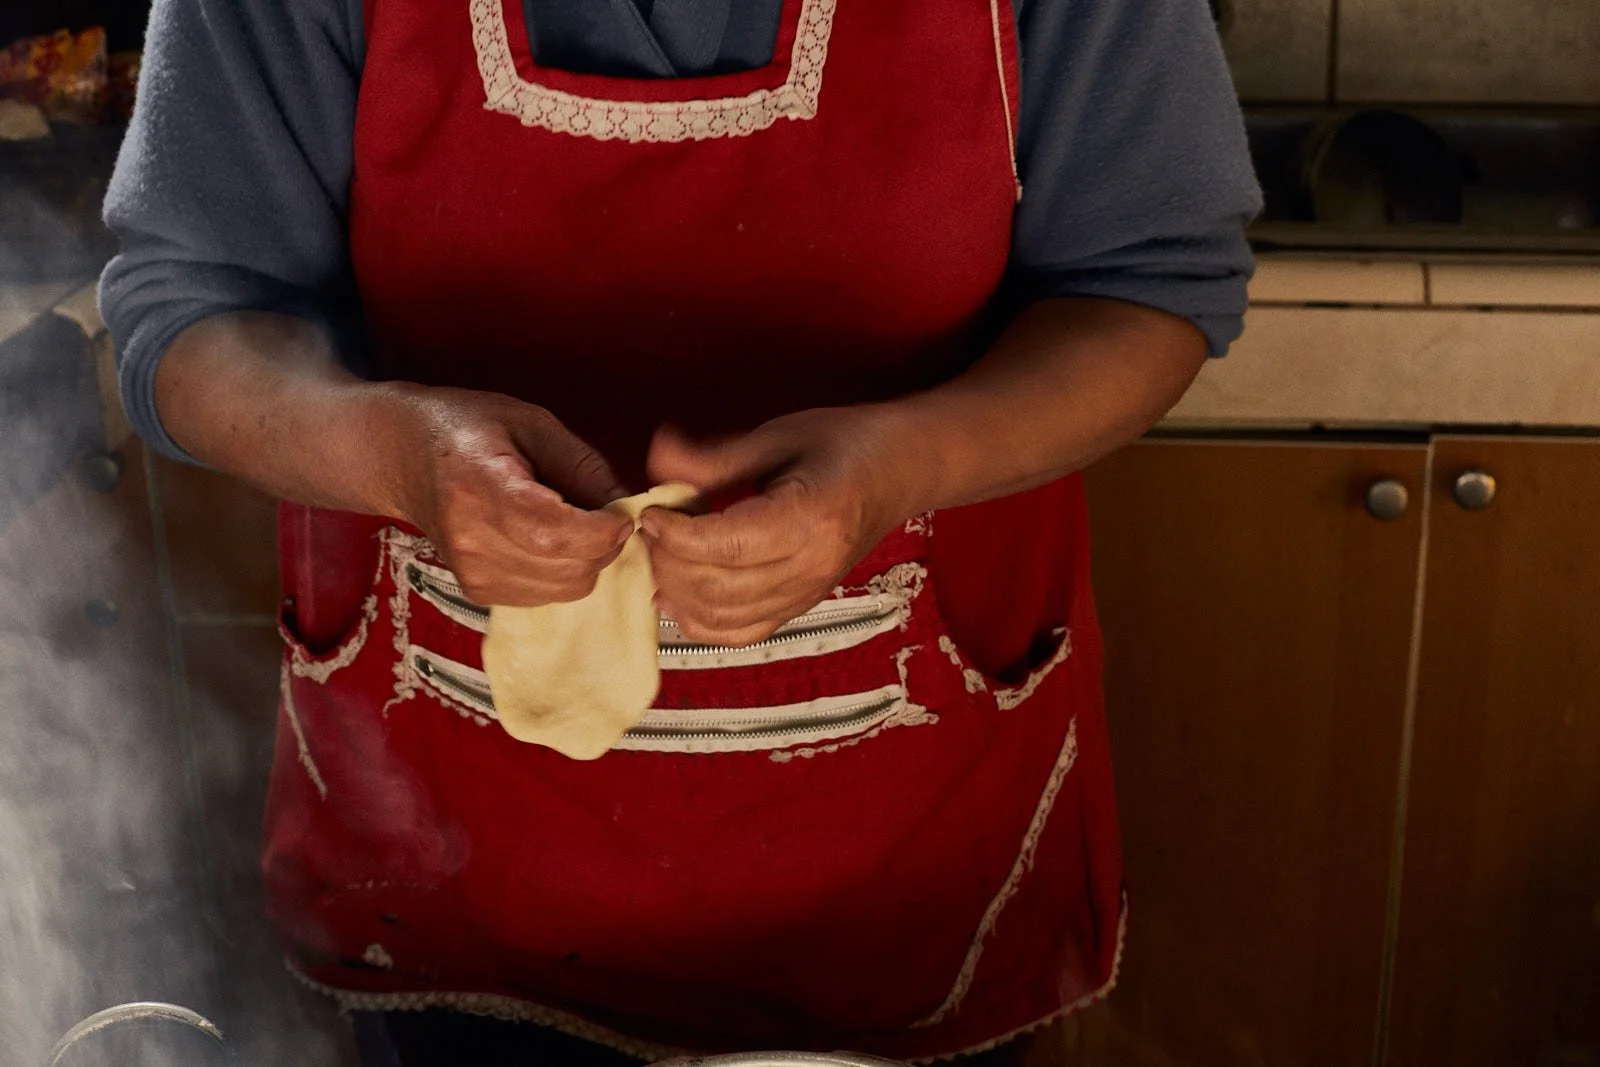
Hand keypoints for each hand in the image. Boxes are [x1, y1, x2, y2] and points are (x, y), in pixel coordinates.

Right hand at [384, 386, 634, 606]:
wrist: (403, 455)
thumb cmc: (467, 428)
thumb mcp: (532, 423)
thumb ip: (584, 465)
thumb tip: (626, 507)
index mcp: (479, 486)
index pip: (554, 533)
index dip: (602, 531)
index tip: (622, 515)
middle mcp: (470, 539)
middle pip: (567, 567)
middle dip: (603, 545)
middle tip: (602, 513)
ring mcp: (471, 572)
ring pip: (565, 588)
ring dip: (586, 559)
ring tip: (572, 522)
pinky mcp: (477, 592)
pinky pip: (548, 595)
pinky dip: (564, 571)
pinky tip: (549, 539)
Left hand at [639, 407, 922, 646]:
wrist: (899, 470)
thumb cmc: (845, 443)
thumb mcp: (778, 436)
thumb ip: (714, 458)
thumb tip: (657, 458)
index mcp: (812, 518)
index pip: (726, 547)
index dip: (675, 536)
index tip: (650, 513)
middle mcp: (813, 566)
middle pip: (718, 588)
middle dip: (669, 562)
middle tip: (649, 531)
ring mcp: (808, 593)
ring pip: (723, 618)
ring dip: (678, 593)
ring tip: (661, 557)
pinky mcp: (801, 605)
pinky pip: (741, 633)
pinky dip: (700, 621)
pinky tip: (677, 593)